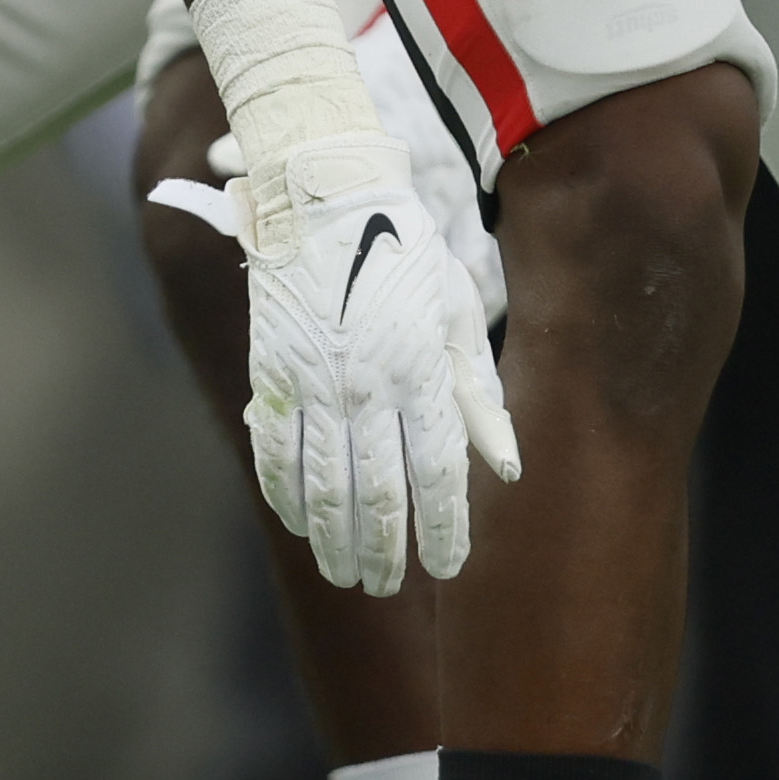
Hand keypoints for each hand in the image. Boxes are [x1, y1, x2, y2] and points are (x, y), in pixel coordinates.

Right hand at [150, 124, 516, 592]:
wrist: (325, 194)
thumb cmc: (404, 248)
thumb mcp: (457, 309)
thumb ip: (480, 392)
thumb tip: (507, 465)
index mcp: (420, 370)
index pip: (437, 473)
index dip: (445, 528)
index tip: (450, 567)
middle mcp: (367, 387)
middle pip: (376, 494)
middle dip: (386, 551)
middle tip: (390, 586)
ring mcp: (313, 385)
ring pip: (323, 486)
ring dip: (335, 540)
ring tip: (348, 574)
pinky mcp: (272, 375)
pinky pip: (274, 454)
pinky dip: (286, 496)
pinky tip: (300, 524)